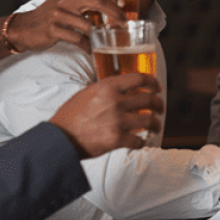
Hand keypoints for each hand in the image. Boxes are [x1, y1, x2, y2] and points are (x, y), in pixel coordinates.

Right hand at [6, 0, 125, 53]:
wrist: (24, 28)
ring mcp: (58, 14)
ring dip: (102, 34)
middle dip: (114, 13)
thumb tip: (112, 5)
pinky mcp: (53, 30)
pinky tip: (93, 50)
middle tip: (123, 22)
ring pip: (88, 24)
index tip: (123, 4)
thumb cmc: (51, 15)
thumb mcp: (65, 1)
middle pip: (97, 1)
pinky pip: (78, 39)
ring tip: (109, 39)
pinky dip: (88, 46)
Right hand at [49, 73, 163, 157]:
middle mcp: (115, 102)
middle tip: (159, 108)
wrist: (59, 138)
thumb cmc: (70, 116)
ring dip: (156, 124)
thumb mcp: (87, 93)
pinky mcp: (117, 139)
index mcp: (107, 87)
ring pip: (150, 120)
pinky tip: (140, 141)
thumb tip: (123, 90)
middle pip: (149, 99)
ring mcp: (118, 121)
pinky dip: (142, 141)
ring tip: (155, 126)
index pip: (139, 78)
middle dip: (159, 104)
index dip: (152, 82)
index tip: (157, 87)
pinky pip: (139, 140)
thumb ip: (107, 90)